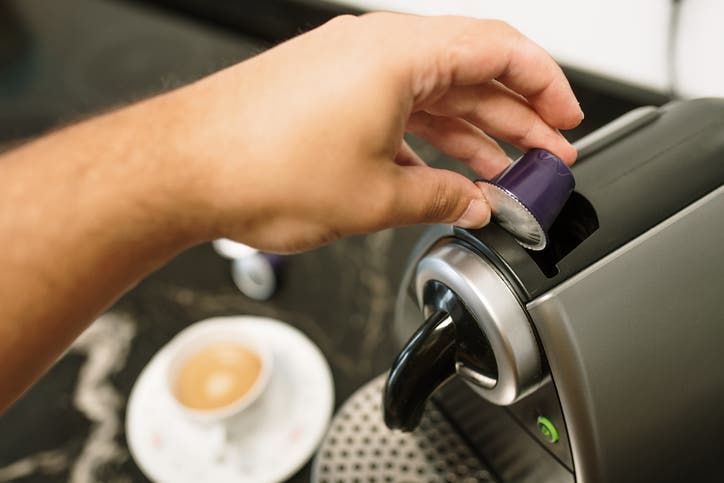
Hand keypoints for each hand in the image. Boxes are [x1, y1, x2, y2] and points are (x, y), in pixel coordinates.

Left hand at [168, 13, 582, 251]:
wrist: (183, 169)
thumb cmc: (260, 167)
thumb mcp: (375, 196)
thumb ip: (441, 197)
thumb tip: (475, 203)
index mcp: (399, 54)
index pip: (500, 51)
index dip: (545, 86)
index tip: (567, 120)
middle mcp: (376, 49)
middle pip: (470, 74)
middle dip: (515, 118)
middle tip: (544, 157)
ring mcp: (349, 69)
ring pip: (434, 94)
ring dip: (472, 133)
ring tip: (506, 172)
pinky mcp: (328, 93)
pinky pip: (397, 107)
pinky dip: (427, 138)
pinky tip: (447, 171)